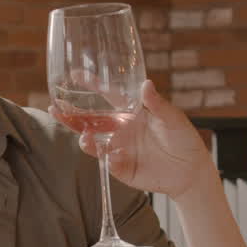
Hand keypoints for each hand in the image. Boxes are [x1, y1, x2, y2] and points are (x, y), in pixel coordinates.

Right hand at [59, 80, 211, 200]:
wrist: (191, 172)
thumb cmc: (184, 140)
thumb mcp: (174, 119)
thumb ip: (158, 105)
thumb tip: (146, 84)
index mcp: (131, 112)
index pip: (107, 95)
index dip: (91, 85)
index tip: (75, 74)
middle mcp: (120, 128)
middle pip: (90, 120)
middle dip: (71, 115)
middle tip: (55, 108)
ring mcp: (118, 148)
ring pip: (93, 142)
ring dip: (85, 139)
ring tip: (85, 139)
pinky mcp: (121, 168)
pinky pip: (108, 163)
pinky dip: (108, 159)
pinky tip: (114, 157)